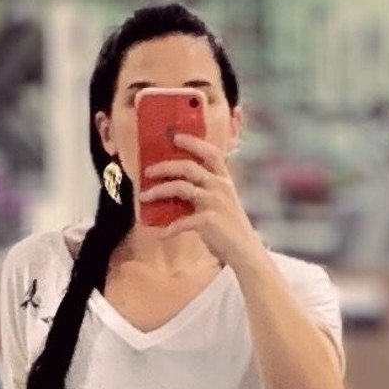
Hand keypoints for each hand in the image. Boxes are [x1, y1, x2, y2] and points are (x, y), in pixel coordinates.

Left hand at [137, 133, 267, 271]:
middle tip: (148, 171)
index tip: (175, 137)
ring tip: (143, 197)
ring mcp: (213, 203)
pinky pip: (180, 222)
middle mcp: (220, 187)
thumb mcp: (224, 203)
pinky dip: (168, 229)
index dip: (192, 142)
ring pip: (180, 188)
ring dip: (158, 191)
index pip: (210, 153)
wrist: (245, 252)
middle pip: (188, 167)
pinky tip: (159, 235)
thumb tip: (180, 188)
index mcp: (224, 180)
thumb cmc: (232, 229)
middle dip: (164, 167)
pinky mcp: (207, 221)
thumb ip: (208, 192)